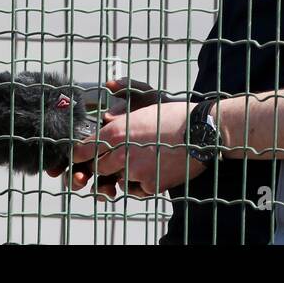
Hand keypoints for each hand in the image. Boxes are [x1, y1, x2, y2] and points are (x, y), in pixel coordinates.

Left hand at [61, 81, 205, 198]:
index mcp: (115, 133)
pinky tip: (155, 169)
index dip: (82, 156)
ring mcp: (135, 172)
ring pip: (119, 180)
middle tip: (116, 160)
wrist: (201, 131)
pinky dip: (143, 183)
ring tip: (143, 162)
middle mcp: (121, 154)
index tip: (82, 157)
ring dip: (124, 175)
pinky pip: (138, 189)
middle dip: (103, 166)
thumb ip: (121, 107)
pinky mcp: (150, 185)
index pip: (84, 151)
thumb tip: (107, 93)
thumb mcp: (144, 103)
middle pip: (98, 169)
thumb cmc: (173, 115)